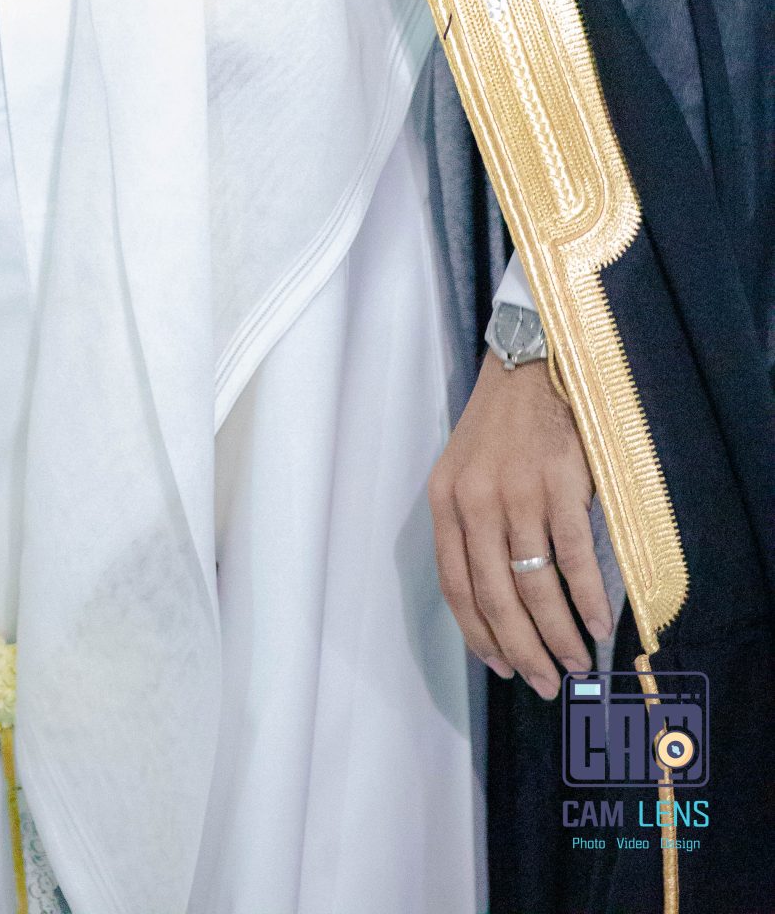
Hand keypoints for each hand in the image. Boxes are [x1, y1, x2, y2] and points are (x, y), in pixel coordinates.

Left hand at [429, 353, 612, 697]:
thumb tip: (496, 599)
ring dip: (559, 635)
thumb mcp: (463, 470)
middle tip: (543, 683)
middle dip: (522, 649)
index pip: (455, 587)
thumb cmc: (499, 423)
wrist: (529, 363)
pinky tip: (599, 623)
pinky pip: (574, 560)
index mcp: (445, 501)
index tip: (499, 666)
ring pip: (536, 587)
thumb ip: (470, 527)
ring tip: (576, 662)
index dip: (478, 634)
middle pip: (496, 597)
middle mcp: (476, 502)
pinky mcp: (560, 486)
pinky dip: (588, 599)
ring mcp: (518, 495)